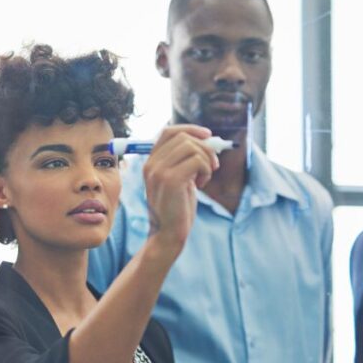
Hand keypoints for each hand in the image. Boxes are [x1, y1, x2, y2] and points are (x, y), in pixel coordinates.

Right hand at [142, 123, 217, 249]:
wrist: (167, 233)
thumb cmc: (176, 208)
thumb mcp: (178, 178)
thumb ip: (185, 160)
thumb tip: (208, 140)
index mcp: (151, 162)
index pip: (169, 131)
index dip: (190, 129)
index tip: (207, 135)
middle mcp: (151, 164)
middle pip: (183, 137)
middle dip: (204, 147)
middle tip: (212, 166)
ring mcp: (159, 172)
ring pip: (192, 147)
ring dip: (206, 160)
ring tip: (204, 178)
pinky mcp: (171, 180)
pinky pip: (197, 161)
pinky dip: (206, 170)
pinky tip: (201, 184)